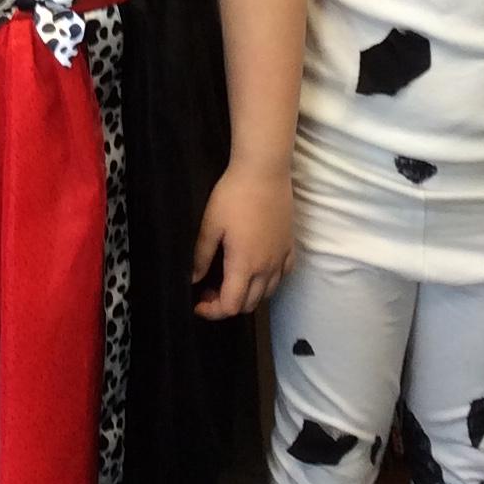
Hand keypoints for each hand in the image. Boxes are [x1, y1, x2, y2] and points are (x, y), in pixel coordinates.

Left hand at [190, 156, 293, 319]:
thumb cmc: (233, 196)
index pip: (231, 306)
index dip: (212, 311)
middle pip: (249, 304)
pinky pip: (283, 275)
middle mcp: (266, 267)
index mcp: (244, 265)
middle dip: (227, 304)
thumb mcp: (210, 225)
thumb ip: (201, 256)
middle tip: (209, 289)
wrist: (264, 172)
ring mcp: (281, 257)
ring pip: (267, 293)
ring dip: (248, 295)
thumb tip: (193, 279)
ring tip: (231, 280)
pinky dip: (269, 281)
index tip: (198, 302)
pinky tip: (257, 269)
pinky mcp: (290, 245)